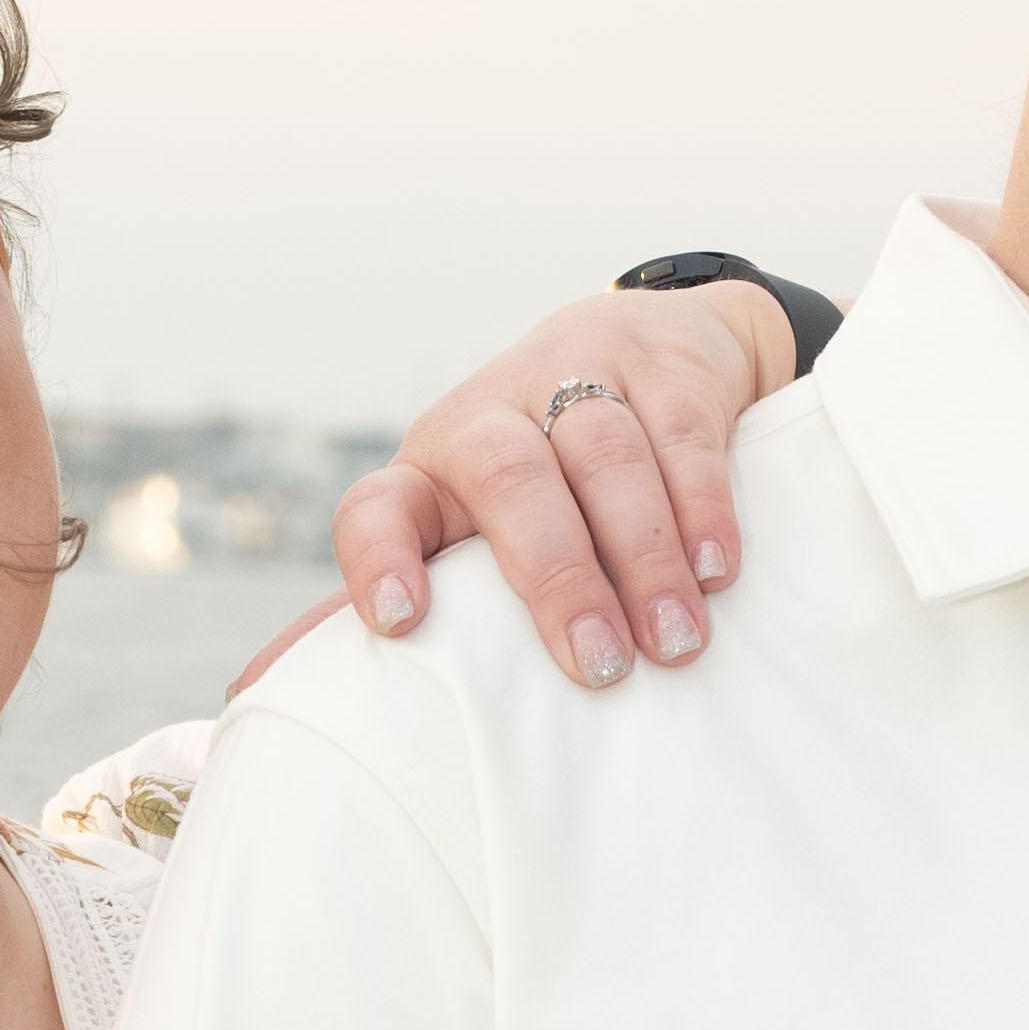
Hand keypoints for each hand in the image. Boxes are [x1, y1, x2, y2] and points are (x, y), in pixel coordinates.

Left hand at [317, 278, 800, 689]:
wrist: (659, 344)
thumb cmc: (551, 475)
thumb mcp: (483, 520)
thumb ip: (428, 593)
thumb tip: (313, 684)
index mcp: (431, 470)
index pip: (378, 507)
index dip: (380, 559)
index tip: (399, 622)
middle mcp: (492, 415)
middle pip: (509, 478)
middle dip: (558, 577)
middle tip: (601, 665)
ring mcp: (577, 373)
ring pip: (604, 455)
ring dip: (644, 555)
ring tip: (676, 640)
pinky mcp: (662, 363)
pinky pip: (681, 433)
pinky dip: (702, 506)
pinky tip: (715, 570)